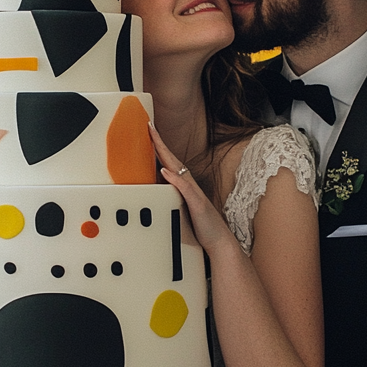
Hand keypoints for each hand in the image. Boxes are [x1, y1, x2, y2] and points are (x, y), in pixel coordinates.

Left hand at [149, 123, 237, 257]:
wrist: (218, 241)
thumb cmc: (200, 227)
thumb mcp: (179, 211)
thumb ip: (170, 199)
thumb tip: (156, 191)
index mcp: (183, 186)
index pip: (168, 162)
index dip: (157, 147)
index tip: (148, 132)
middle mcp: (188, 185)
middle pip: (171, 158)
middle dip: (159, 142)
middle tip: (148, 126)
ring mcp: (193, 193)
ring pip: (177, 168)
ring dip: (165, 153)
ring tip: (153, 138)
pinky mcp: (196, 203)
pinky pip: (184, 188)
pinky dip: (174, 178)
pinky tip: (165, 170)